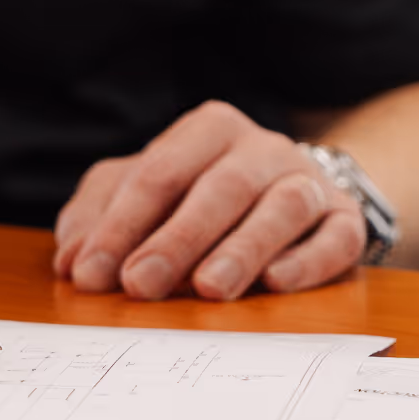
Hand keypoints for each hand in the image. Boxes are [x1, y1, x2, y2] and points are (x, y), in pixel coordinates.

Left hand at [54, 101, 366, 300]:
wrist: (298, 194)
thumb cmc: (204, 196)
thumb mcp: (145, 194)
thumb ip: (102, 216)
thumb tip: (72, 261)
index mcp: (209, 130)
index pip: (160, 172)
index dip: (121, 224)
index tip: (92, 273)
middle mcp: (263, 149)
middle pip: (220, 187)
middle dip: (176, 238)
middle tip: (140, 285)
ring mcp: (310, 182)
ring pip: (282, 207)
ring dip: (243, 248)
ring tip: (208, 290)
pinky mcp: (346, 221)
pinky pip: (335, 236)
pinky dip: (307, 261)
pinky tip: (275, 283)